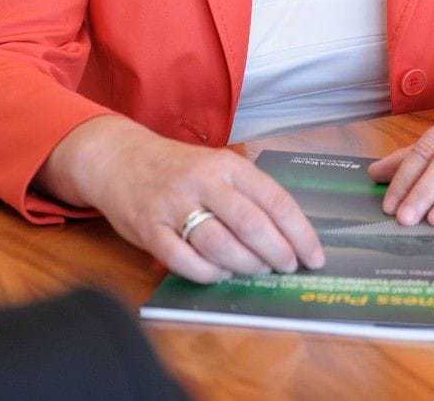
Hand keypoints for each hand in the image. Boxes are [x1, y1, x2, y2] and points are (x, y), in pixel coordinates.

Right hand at [40, 116, 325, 284]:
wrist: (119, 159)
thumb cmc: (177, 169)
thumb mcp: (216, 166)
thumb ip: (247, 194)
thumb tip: (288, 236)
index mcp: (227, 165)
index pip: (275, 201)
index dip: (300, 233)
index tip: (314, 257)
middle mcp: (203, 182)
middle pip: (252, 225)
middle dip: (278, 253)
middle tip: (287, 268)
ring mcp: (174, 206)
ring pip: (220, 245)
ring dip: (245, 265)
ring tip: (255, 270)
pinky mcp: (149, 229)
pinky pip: (185, 261)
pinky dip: (208, 274)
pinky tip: (219, 274)